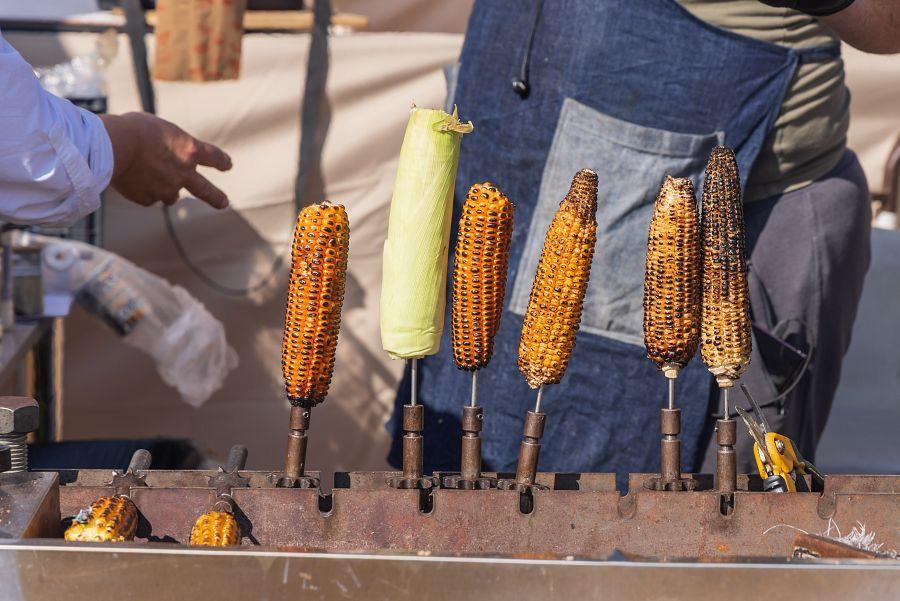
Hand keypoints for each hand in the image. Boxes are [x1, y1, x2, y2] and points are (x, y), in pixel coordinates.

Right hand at [100, 112, 231, 208]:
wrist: (113, 145)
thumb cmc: (133, 130)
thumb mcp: (159, 130)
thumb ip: (169, 148)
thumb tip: (163, 164)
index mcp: (189, 150)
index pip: (213, 157)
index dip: (222, 161)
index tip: (228, 165)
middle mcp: (184, 173)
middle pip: (206, 190)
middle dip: (217, 198)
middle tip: (224, 203)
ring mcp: (167, 189)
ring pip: (170, 195)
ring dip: (164, 188)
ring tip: (147, 175)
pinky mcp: (148, 199)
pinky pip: (148, 197)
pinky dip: (141, 190)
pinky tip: (130, 178)